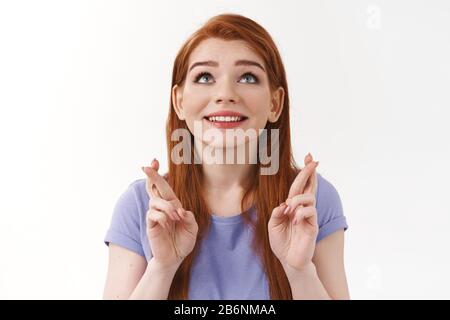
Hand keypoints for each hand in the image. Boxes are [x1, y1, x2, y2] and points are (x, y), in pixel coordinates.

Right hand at [142, 159, 197, 268]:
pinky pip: (153, 214)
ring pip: (155, 201)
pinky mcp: (151, 225)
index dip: (158, 174)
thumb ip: (188, 217)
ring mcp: (155, 215)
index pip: (164, 187)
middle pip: (154, 188)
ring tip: (175, 218)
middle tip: (146, 166)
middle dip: (151, 175)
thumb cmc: (183, 242)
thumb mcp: (192, 228)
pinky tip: (168, 225)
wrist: (175, 258)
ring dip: (167, 207)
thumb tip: (179, 210)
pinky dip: (163, 217)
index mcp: (173, 205)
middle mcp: (163, 207)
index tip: (153, 161)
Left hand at [268, 153, 318, 270]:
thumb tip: (285, 203)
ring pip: (309, 198)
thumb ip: (277, 212)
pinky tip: (295, 221)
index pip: (299, 186)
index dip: (304, 172)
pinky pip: (310, 212)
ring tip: (290, 210)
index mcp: (292, 206)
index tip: (309, 157)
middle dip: (310, 172)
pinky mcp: (313, 225)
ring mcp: (309, 216)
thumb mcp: (273, 224)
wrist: (288, 260)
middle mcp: (302, 208)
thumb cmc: (281, 242)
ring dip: (298, 200)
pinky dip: (301, 213)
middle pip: (309, 186)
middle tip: (313, 161)